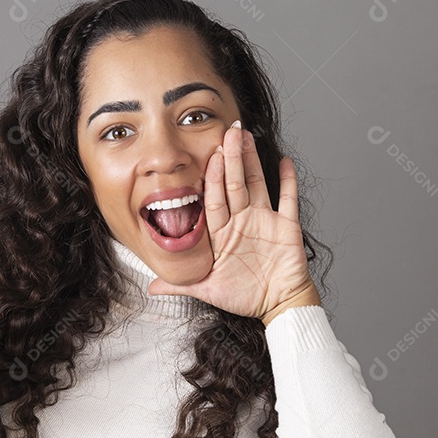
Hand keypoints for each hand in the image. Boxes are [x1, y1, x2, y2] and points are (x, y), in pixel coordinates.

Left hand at [147, 121, 320, 323]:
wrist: (278, 306)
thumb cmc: (244, 296)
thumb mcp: (207, 290)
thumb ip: (180, 284)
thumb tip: (150, 287)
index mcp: (222, 232)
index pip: (214, 198)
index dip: (211, 176)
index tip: (209, 153)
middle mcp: (242, 221)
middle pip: (234, 184)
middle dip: (230, 159)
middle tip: (228, 132)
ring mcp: (264, 221)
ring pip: (256, 184)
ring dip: (252, 161)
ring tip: (247, 137)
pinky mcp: (287, 227)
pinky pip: (288, 200)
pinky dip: (287, 181)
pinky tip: (284, 161)